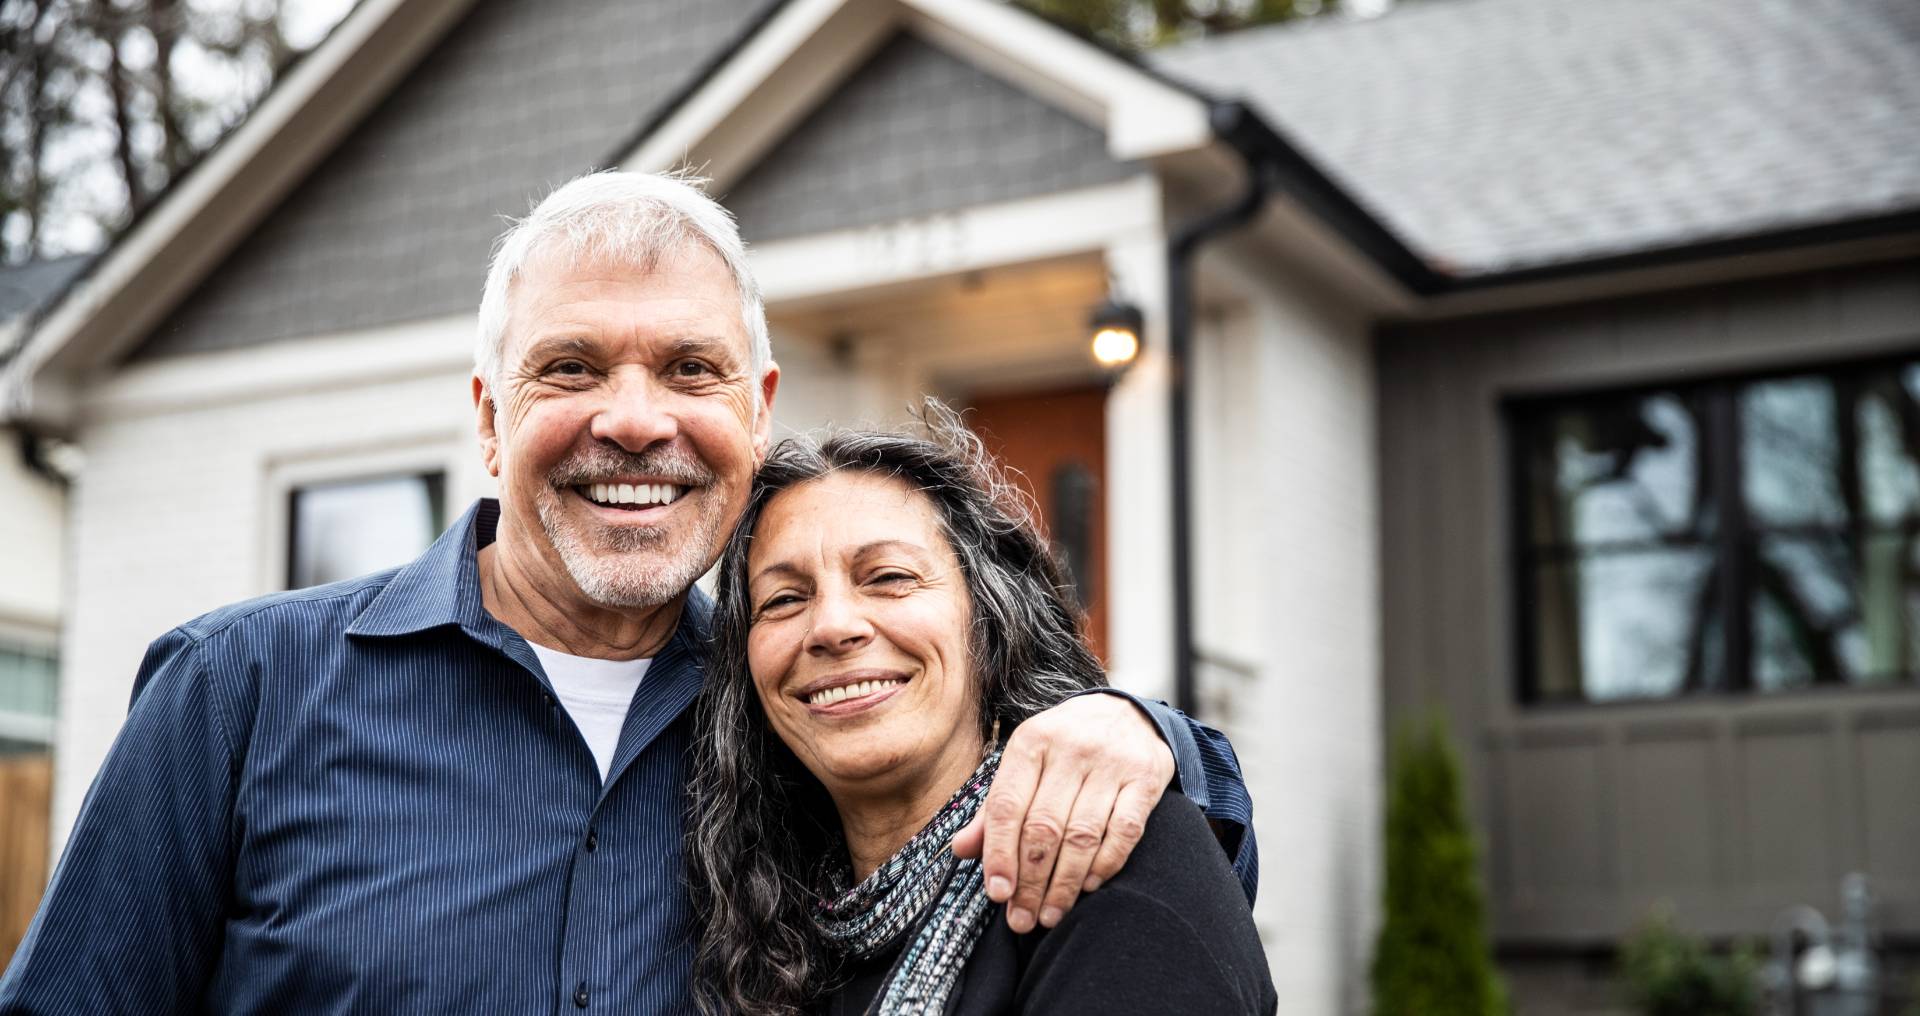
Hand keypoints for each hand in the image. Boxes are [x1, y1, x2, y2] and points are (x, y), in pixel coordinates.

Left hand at [950, 693, 1172, 932]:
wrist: (1127, 713)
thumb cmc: (1064, 749)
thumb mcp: (1025, 764)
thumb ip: (995, 809)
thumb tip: (961, 850)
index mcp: (1032, 742)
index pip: (1008, 806)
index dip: (999, 854)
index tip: (998, 894)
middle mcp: (1071, 748)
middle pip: (1044, 827)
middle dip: (1030, 882)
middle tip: (1022, 919)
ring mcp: (1112, 763)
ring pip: (1082, 835)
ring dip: (1064, 884)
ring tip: (1050, 915)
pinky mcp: (1146, 778)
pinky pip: (1124, 832)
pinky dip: (1104, 865)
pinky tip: (1088, 887)